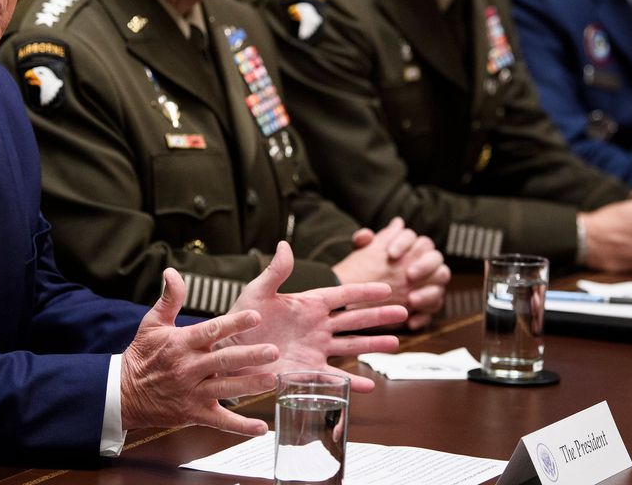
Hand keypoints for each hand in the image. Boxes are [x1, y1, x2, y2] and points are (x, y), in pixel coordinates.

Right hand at [119, 268, 282, 434]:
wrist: (123, 394)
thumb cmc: (142, 355)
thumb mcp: (152, 323)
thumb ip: (169, 298)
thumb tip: (172, 272)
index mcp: (181, 343)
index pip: (211, 330)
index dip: (234, 323)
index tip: (255, 316)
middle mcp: (188, 368)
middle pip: (223, 361)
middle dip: (249, 356)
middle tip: (274, 351)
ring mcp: (192, 392)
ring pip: (226, 390)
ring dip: (250, 385)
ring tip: (272, 380)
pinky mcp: (194, 413)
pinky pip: (220, 421)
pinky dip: (241, 426)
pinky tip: (261, 428)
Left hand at [226, 241, 405, 392]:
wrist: (228, 352)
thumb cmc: (240, 320)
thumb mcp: (257, 292)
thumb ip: (275, 271)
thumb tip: (283, 245)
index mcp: (308, 305)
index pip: (342, 295)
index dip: (364, 292)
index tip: (386, 288)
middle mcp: (317, 327)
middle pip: (355, 320)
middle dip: (379, 316)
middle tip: (404, 311)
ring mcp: (315, 350)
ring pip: (351, 346)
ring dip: (373, 345)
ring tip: (396, 343)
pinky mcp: (307, 372)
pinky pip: (333, 378)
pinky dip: (351, 383)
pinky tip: (368, 386)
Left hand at [334, 218, 450, 329]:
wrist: (365, 296)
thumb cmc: (367, 270)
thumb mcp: (361, 256)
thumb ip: (362, 243)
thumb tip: (365, 236)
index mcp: (409, 245)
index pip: (413, 237)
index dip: (403, 243)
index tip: (390, 254)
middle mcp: (425, 261)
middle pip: (435, 256)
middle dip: (424, 265)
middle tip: (409, 274)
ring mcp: (431, 282)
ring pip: (441, 281)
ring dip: (428, 291)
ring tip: (411, 300)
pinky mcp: (430, 303)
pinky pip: (434, 308)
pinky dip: (423, 316)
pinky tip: (410, 322)